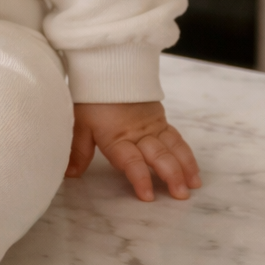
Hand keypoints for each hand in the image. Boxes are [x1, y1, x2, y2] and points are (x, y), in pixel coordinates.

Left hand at [66, 101, 200, 201]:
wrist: (109, 68)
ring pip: (173, 147)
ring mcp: (153, 126)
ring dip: (185, 166)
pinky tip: (192, 167)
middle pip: (159, 155)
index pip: (131, 161)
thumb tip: (69, 174)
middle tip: (181, 195)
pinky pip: (176, 138)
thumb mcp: (80, 124)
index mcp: (117, 137)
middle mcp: (138, 134)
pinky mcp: (160, 120)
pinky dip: (186, 154)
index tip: (148, 196)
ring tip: (194, 184)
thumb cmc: (92, 97)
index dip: (139, 178)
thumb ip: (78, 151)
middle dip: (172, 176)